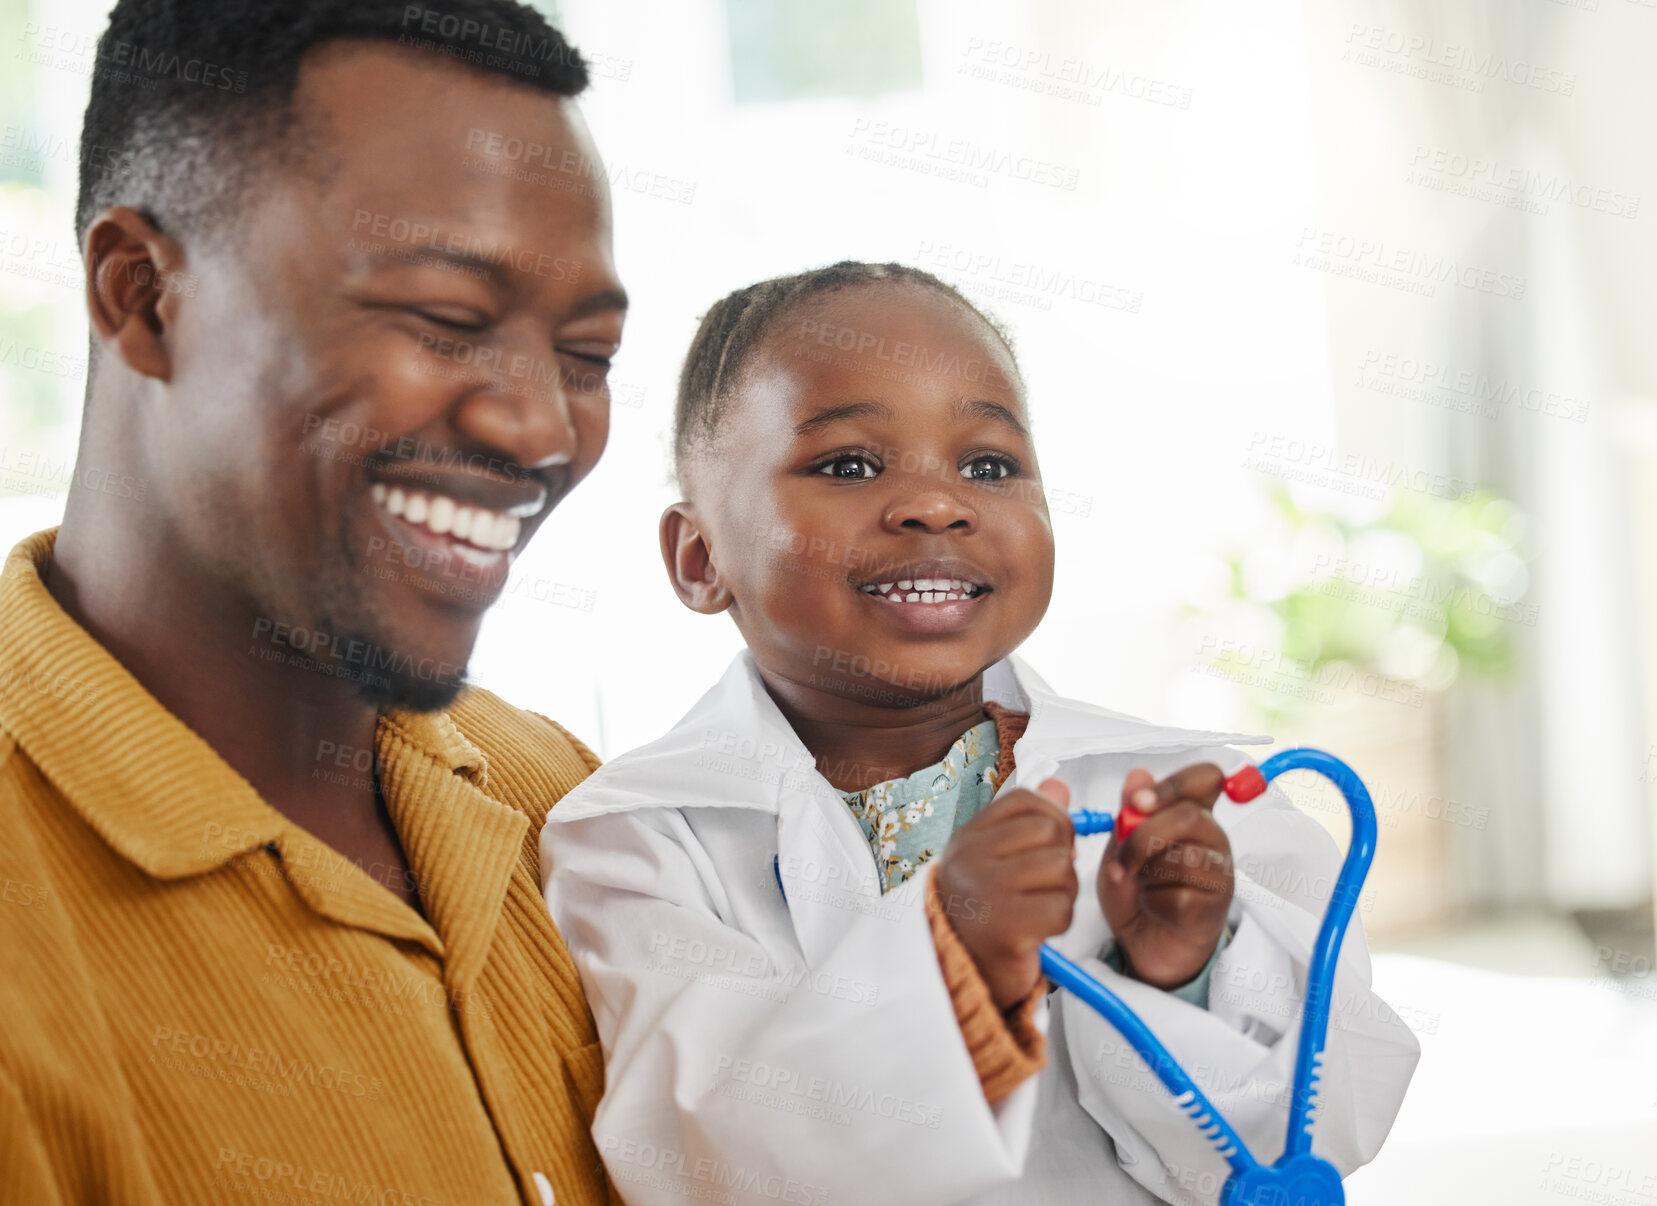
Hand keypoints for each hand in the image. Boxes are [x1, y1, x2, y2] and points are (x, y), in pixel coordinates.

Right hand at [932, 779, 1077, 1010]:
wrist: (955, 971)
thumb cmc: (981, 912)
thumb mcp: (994, 858)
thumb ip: (1026, 822)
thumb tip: (1059, 786)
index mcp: (968, 837)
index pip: (1027, 801)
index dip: (1053, 817)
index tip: (1049, 844)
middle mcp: (971, 858)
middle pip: (1052, 831)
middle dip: (1063, 858)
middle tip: (1045, 883)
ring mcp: (986, 891)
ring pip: (1062, 869)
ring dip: (1064, 892)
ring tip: (1040, 906)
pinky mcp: (1006, 928)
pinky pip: (1062, 909)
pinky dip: (1060, 922)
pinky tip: (1039, 930)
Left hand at [1098, 764, 1233, 990]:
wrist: (1139, 941)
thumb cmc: (1135, 888)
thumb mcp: (1121, 846)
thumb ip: (1129, 814)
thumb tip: (1137, 775)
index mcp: (1192, 813)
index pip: (1206, 778)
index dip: (1173, 783)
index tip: (1138, 801)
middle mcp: (1212, 837)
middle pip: (1189, 816)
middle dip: (1142, 837)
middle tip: (1121, 859)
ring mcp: (1220, 872)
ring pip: (1185, 858)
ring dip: (1147, 874)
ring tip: (1141, 886)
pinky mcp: (1216, 909)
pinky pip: (1181, 898)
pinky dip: (1154, 903)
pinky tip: (1154, 908)